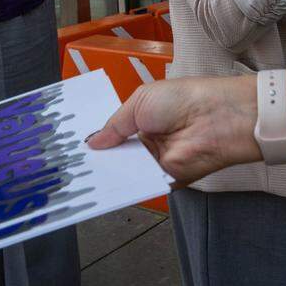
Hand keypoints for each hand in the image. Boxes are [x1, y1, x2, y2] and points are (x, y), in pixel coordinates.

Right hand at [87, 76, 259, 186]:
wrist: (216, 117)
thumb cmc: (183, 99)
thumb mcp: (139, 102)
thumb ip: (115, 125)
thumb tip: (92, 143)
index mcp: (144, 119)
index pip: (116, 135)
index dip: (98, 141)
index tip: (72, 149)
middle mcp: (149, 142)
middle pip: (117, 156)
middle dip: (97, 161)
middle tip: (69, 167)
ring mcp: (157, 163)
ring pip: (126, 173)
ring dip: (107, 175)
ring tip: (78, 177)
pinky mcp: (166, 180)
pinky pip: (141, 186)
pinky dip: (126, 187)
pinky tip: (103, 186)